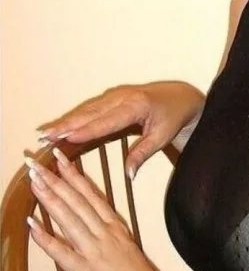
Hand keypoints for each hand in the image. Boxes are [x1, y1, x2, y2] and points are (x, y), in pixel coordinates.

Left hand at [26, 148, 172, 270]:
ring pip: (68, 218)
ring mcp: (94, 250)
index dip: (73, 174)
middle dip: (55, 179)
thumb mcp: (128, 250)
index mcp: (115, 227)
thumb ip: (111, 236)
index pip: (91, 194)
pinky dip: (45, 237)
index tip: (60, 158)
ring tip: (33, 180)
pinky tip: (30, 223)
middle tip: (36, 162)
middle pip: (76, 201)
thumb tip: (94, 227)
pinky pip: (61, 251)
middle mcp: (104, 233)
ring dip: (49, 197)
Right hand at [36, 81, 204, 178]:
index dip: (86, 130)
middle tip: (45, 137)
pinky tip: (59, 127)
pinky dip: (73, 118)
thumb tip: (128, 175)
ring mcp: (115, 96)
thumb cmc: (173, 117)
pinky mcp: (111, 98)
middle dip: (67, 125)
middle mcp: (122, 97)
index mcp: (136, 106)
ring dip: (65, 121)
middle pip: (90, 113)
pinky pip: (90, 109)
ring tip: (45, 134)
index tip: (67, 138)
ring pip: (86, 110)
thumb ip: (143, 154)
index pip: (107, 121)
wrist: (181, 97)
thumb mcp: (162, 137)